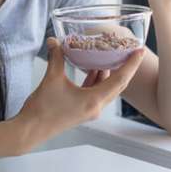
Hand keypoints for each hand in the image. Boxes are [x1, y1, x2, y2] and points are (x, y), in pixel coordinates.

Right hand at [15, 38, 143, 149]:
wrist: (31, 130)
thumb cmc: (43, 109)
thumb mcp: (51, 78)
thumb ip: (56, 57)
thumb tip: (54, 41)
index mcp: (94, 100)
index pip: (120, 80)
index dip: (131, 64)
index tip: (139, 52)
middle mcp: (96, 106)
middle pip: (117, 84)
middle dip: (124, 67)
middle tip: (129, 51)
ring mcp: (89, 110)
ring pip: (106, 88)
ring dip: (108, 73)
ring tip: (109, 56)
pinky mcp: (81, 110)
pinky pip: (95, 92)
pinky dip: (96, 79)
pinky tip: (92, 68)